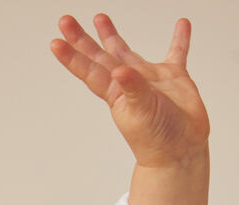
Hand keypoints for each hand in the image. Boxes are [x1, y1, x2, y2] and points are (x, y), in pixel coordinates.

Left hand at [50, 14, 208, 168]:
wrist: (181, 151)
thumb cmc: (157, 140)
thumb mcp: (142, 113)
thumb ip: (133, 90)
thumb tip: (120, 71)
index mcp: (117, 93)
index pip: (90, 71)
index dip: (73, 57)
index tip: (56, 42)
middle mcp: (128, 83)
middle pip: (100, 56)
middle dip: (82, 39)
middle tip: (65, 21)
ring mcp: (149, 79)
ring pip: (126, 51)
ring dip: (112, 36)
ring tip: (99, 18)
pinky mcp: (174, 78)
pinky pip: (177, 53)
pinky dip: (180, 40)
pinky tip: (182, 25)